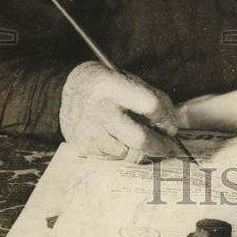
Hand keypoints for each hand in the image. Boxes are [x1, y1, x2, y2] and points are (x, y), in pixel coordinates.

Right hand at [59, 61, 179, 160]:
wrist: (64, 92)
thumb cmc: (104, 84)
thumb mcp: (126, 78)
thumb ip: (150, 96)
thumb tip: (171, 123)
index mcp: (111, 86)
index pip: (149, 105)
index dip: (166, 117)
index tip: (171, 125)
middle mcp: (100, 110)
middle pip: (140, 139)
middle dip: (160, 146)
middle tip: (169, 147)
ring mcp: (90, 132)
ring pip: (128, 154)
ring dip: (141, 150)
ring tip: (144, 142)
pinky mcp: (84, 147)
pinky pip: (114, 158)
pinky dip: (124, 152)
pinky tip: (122, 140)